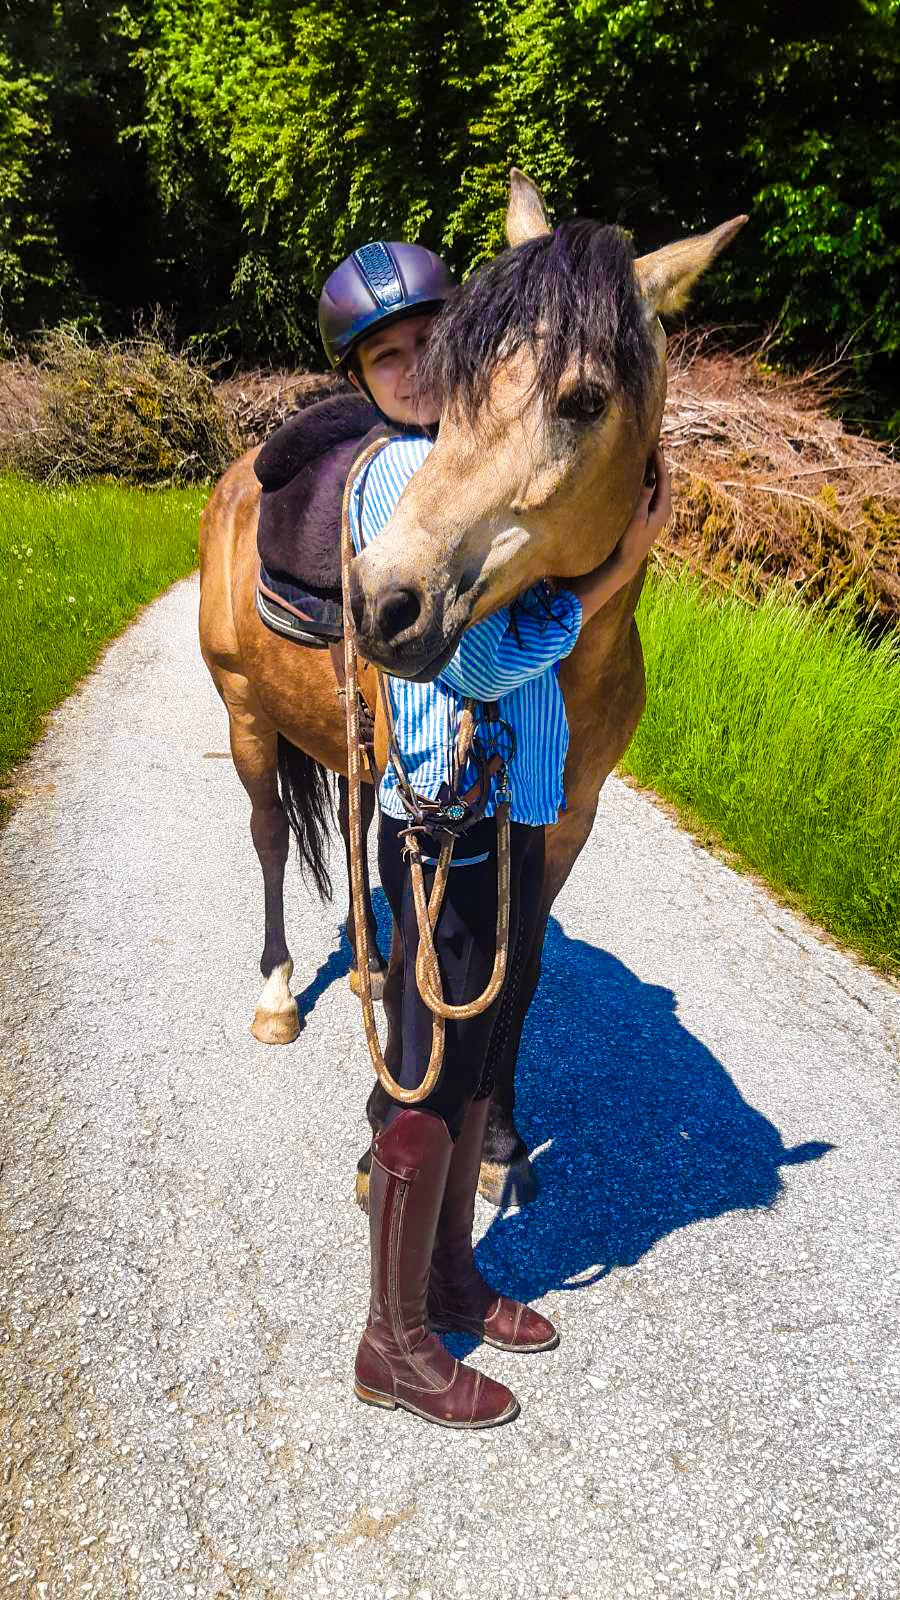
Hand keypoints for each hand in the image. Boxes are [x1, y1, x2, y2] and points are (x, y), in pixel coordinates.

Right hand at [614, 446, 670, 575]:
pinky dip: (648, 480)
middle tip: (653, 445)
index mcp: (663, 508)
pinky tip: (641, 474)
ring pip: (658, 485)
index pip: (664, 479)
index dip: (660, 462)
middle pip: (663, 479)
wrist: (627, 561)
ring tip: (648, 455)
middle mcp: (663, 508)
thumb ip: (643, 498)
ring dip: (653, 470)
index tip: (656, 446)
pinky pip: (652, 491)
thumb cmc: (630, 542)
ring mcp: (657, 511)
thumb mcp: (637, 519)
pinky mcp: (649, 514)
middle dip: (658, 463)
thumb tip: (650, 479)